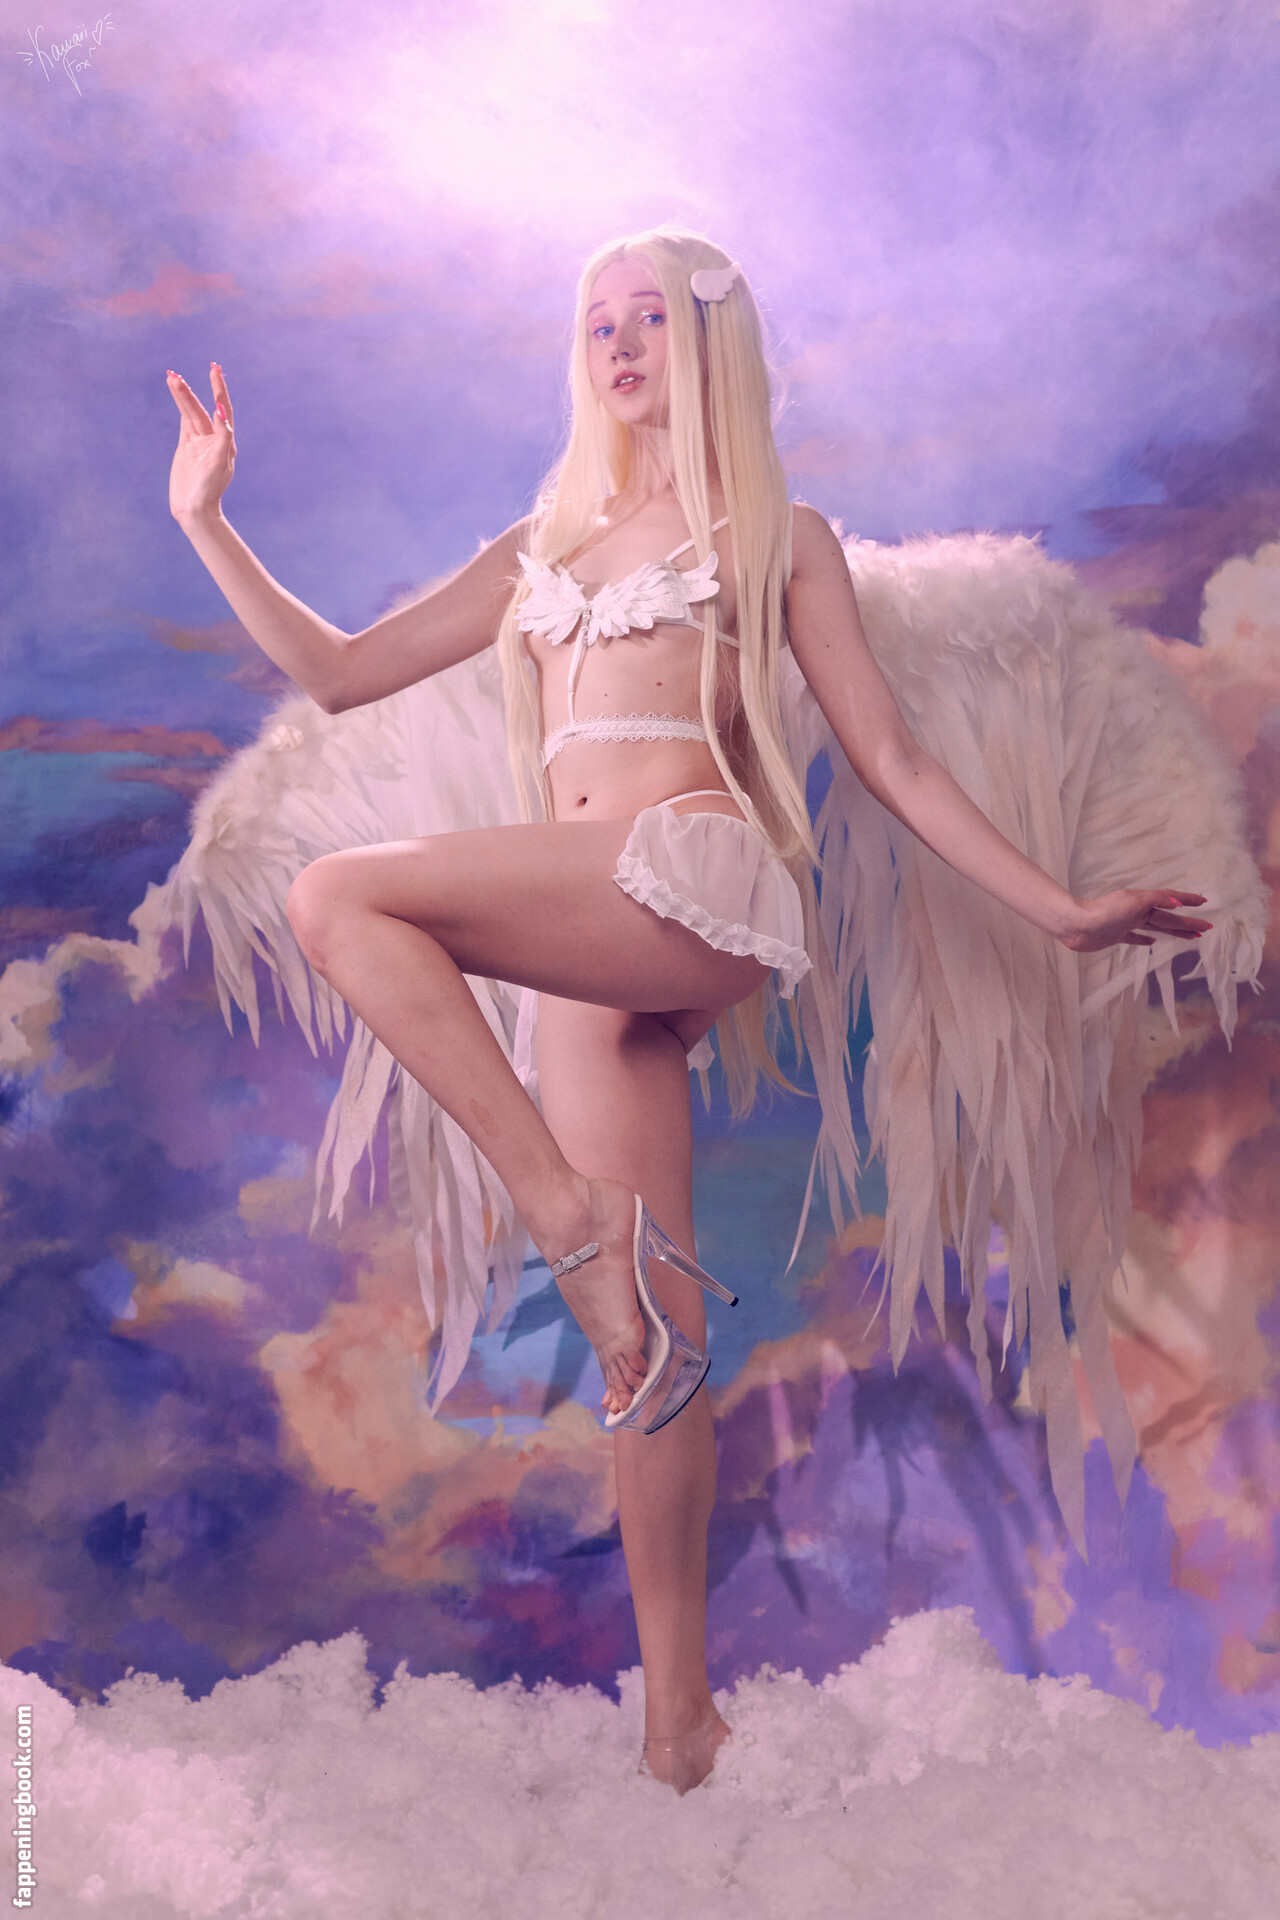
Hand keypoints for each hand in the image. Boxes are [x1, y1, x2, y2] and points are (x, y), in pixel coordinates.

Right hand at [167, 362, 235, 522]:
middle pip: (201, 409)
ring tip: (171, 378)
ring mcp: (199, 442)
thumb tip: (222, 412)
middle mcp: (214, 439)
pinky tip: (176, 391)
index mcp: (226, 441)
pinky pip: (185, 421)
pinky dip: (180, 406)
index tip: (214, 368)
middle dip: (189, 392)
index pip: (223, 408)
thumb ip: (223, 435)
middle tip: (174, 374)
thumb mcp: (218, 461)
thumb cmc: (210, 489)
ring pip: (190, 413)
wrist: (195, 510)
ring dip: (182, 395)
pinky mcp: (187, 447)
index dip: (218, 388)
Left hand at [1061, 889, 1211, 952]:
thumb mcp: (1135, 901)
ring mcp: (1127, 923)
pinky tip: (1153, 942)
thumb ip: (1156, 900)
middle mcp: (1137, 911)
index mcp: (1144, 901)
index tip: (1204, 902)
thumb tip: (1177, 902)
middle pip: (1168, 918)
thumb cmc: (1105, 911)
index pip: (1171, 899)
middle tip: (1207, 928)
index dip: (1187, 900)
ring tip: (1191, 936)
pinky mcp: (1115, 936)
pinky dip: (1146, 940)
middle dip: (1188, 923)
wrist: (1077, 925)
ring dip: (1174, 931)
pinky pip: (1135, 938)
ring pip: (1156, 927)